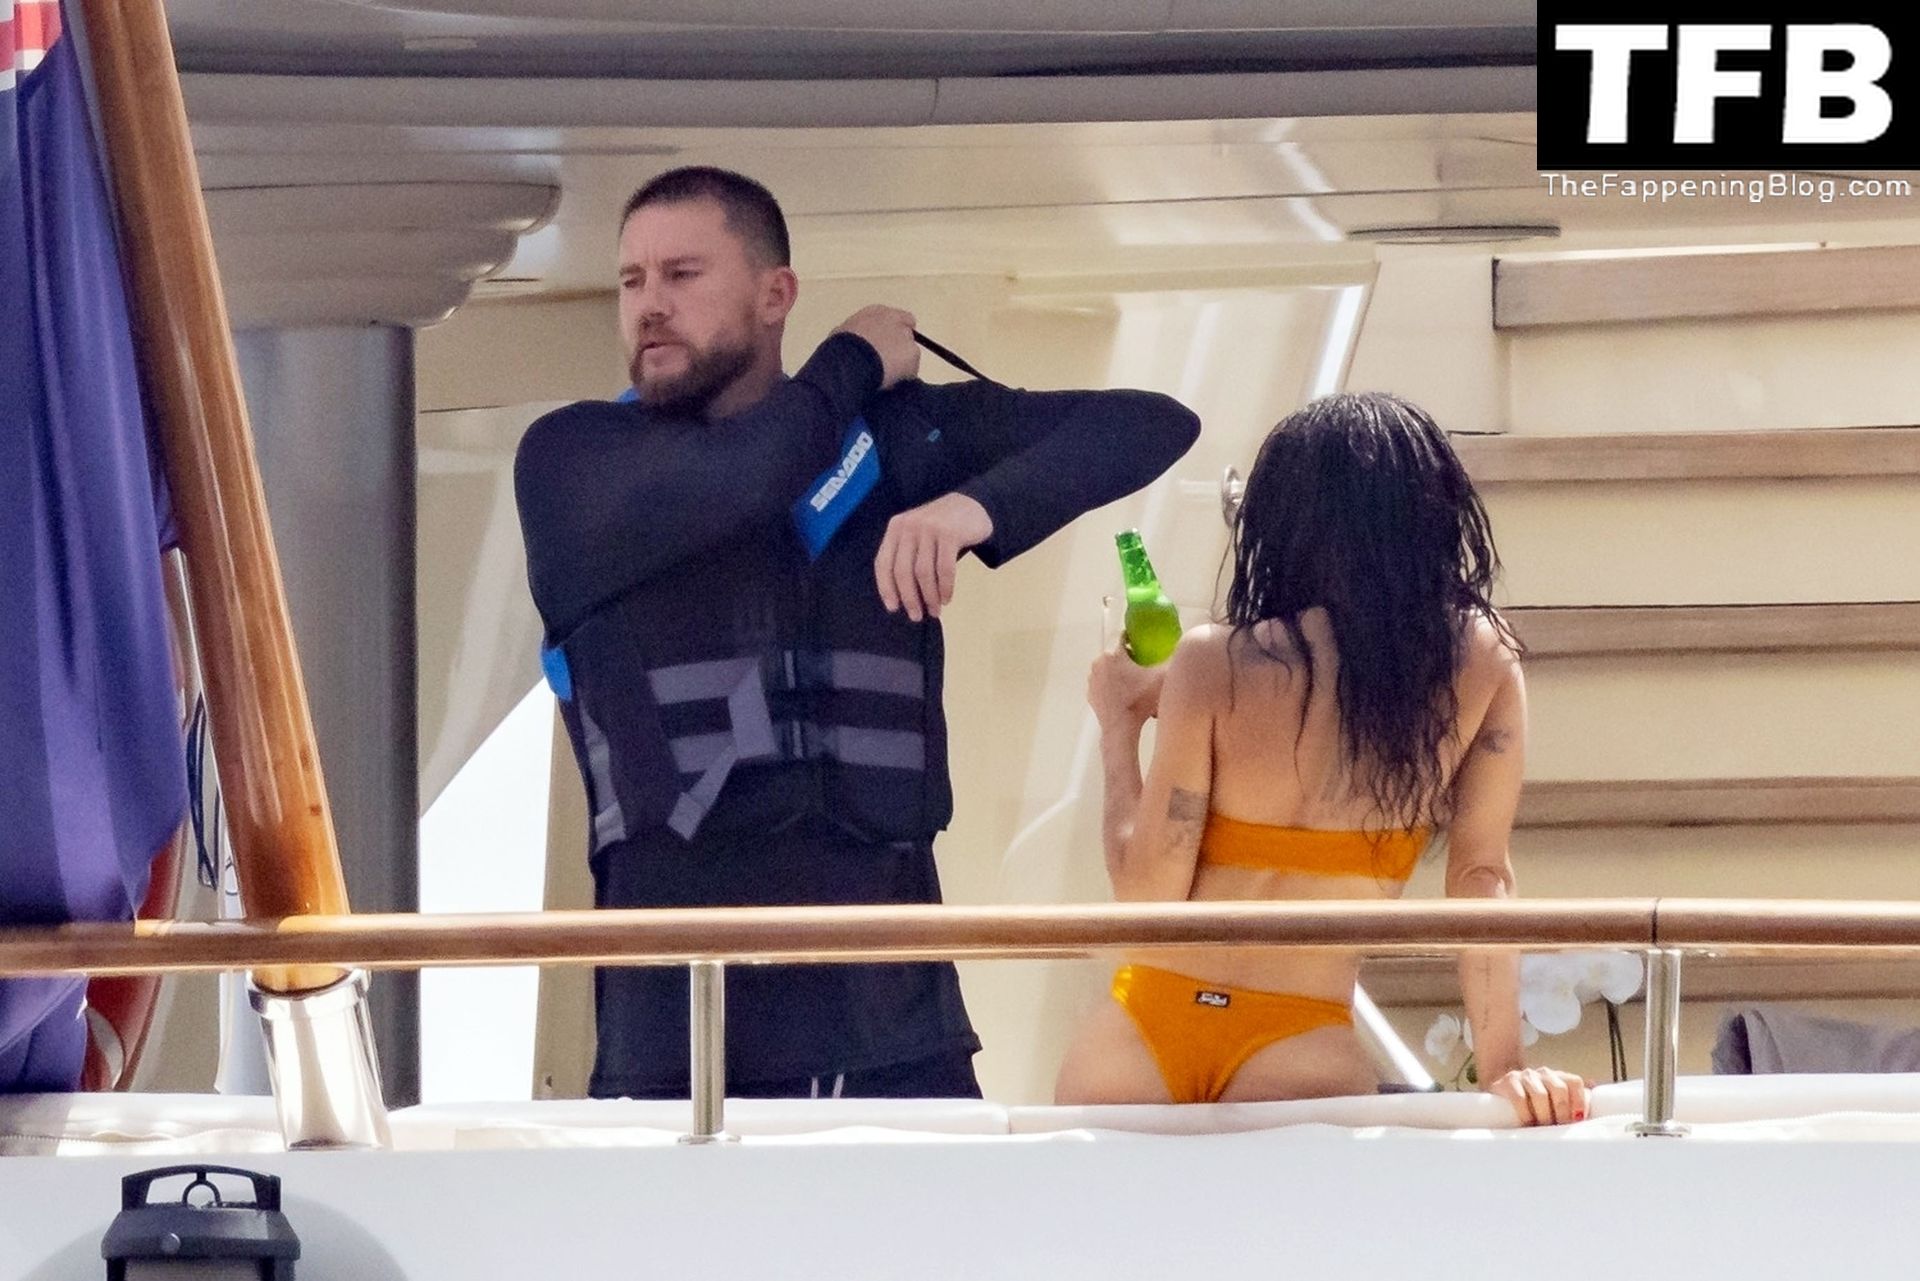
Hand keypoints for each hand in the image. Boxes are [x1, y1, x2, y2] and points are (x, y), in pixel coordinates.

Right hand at [833, 305, 919, 388]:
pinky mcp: (912, 353)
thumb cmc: (839, 350)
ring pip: (909, 355)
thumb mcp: (841, 335)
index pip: (899, 319)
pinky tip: (889, 384)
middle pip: (906, 336)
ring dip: (901, 366)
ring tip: (884, 378)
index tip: (890, 348)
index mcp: (876, 313)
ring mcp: (905, 336)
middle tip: (887, 366)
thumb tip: (855, 342)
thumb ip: (856, 334)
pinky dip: (903, 379)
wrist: (849, 361)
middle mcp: (894, 320)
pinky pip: (911, 371)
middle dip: (898, 351)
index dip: (895, 335)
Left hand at [874, 492, 991, 621]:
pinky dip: (945, 588)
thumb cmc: (940, 528)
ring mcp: (929, 528)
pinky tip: (946, 598)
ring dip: (929, 596)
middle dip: (909, 598)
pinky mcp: (950, 534)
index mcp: (896, 528)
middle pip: (903, 571)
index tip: (893, 608)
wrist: (972, 506)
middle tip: (916, 616)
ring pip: (924, 572)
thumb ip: (906, 556)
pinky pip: (945, 569)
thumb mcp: (916, 535)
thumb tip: (901, 597)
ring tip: (935, 611)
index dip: (886, 588)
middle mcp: (909, 526)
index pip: (883, 563)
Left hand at [1087, 645, 1165, 729]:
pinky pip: (1103, 683)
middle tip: (1142, 667)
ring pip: (1108, 668)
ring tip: (1134, 682)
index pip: (1124, 637)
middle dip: (1128, 658)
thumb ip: (1173, 661)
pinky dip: (1111, 685)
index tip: (1143, 645)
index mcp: (1113, 654)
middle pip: (1116, 653)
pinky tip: (1124, 693)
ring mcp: (1092, 678)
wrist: (1121, 727)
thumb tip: (1184, 652)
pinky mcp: (1090, 692)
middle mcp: (1099, 663)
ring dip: (1119, 671)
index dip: (1135, 639)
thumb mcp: (1162, 678)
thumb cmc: (1140, 702)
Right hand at [1487, 1066, 1591, 1125]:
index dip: (1579, 1101)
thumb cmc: (1534, 1100)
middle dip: (1561, 1112)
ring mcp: (1525, 1076)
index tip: (1578, 1120)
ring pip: (1540, 1095)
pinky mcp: (1508, 1082)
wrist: (1501, 1088)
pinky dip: (1525, 1114)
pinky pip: (1519, 1098)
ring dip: (1544, 1115)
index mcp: (1559, 1077)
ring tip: (1542, 1128)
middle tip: (1558, 1127)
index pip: (1574, 1082)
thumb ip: (1575, 1099)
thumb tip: (1596, 1093)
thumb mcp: (1555, 1098)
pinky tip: (1527, 1123)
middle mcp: (1544, 1073)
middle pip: (1559, 1088)